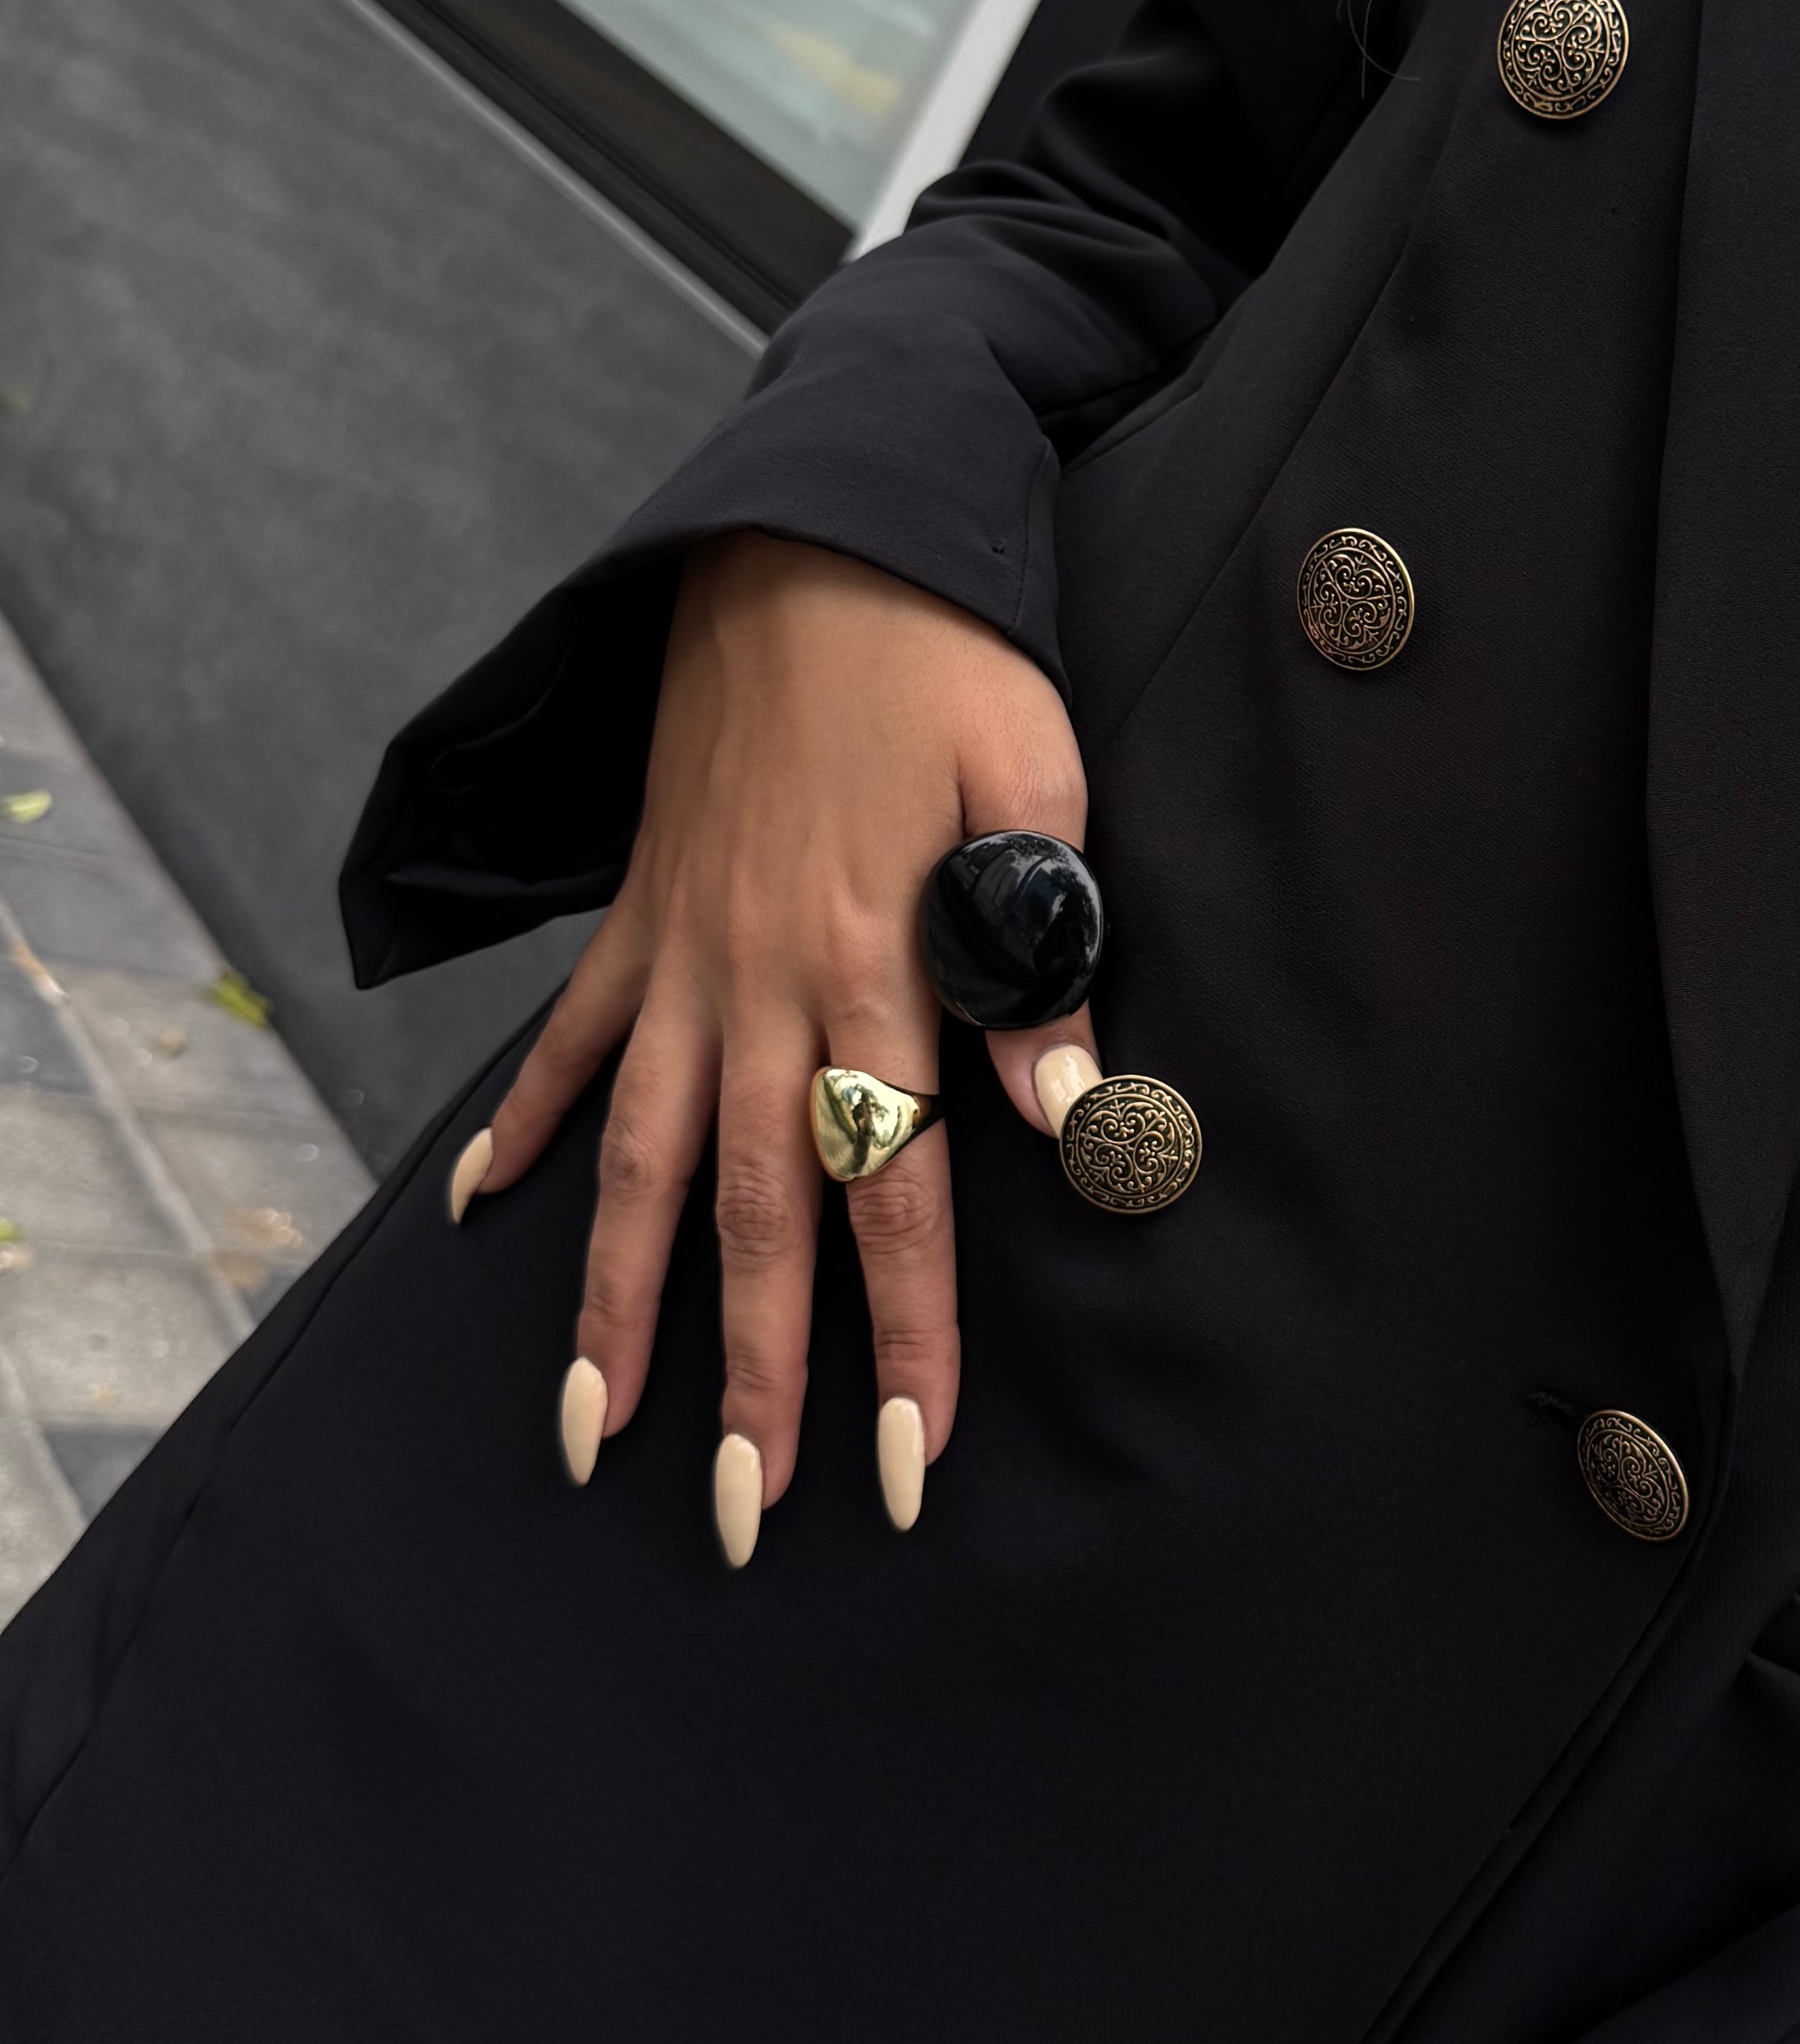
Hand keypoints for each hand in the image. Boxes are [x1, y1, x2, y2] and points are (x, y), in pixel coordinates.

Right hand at [454, 533, 1095, 1544]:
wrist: (819, 530)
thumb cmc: (950, 657)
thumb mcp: (1036, 786)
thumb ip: (1043, 959)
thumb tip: (1072, 1114)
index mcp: (869, 966)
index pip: (893, 1195)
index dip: (905, 1338)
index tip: (909, 1462)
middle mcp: (760, 984)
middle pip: (753, 1217)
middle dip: (749, 1376)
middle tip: (742, 1513)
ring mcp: (684, 955)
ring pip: (643, 1166)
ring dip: (617, 1305)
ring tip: (592, 1433)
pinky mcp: (641, 911)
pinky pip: (572, 1040)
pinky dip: (526, 1126)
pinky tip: (483, 1211)